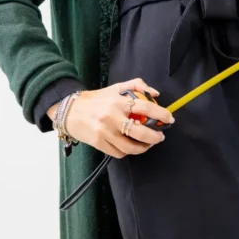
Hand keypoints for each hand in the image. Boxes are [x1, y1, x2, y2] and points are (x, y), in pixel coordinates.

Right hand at [48, 77, 174, 158]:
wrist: (69, 110)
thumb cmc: (95, 99)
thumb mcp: (115, 88)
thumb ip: (137, 85)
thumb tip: (155, 94)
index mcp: (119, 101)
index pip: (146, 108)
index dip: (161, 114)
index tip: (170, 119)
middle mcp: (112, 117)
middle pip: (141, 132)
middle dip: (155, 137)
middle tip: (160, 137)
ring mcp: (105, 131)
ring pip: (131, 147)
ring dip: (143, 147)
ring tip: (147, 144)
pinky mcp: (98, 143)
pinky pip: (119, 153)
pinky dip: (127, 151)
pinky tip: (130, 146)